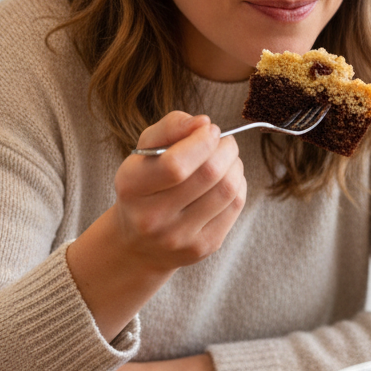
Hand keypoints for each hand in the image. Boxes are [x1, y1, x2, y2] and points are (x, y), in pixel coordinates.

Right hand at [114, 111, 245, 271]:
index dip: (202, 141)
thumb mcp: (145, 151)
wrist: (138, 242)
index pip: (175, 164)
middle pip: (208, 175)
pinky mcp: (203, 247)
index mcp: (132, 186)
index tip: (210, 128)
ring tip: (227, 157)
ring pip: (227, 190)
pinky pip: (235, 206)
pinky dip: (239, 184)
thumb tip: (203, 123)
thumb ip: (170, 127)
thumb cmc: (145, 184)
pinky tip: (228, 178)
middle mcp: (153, 218)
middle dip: (226, 149)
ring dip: (235, 165)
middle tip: (224, 141)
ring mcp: (179, 237)